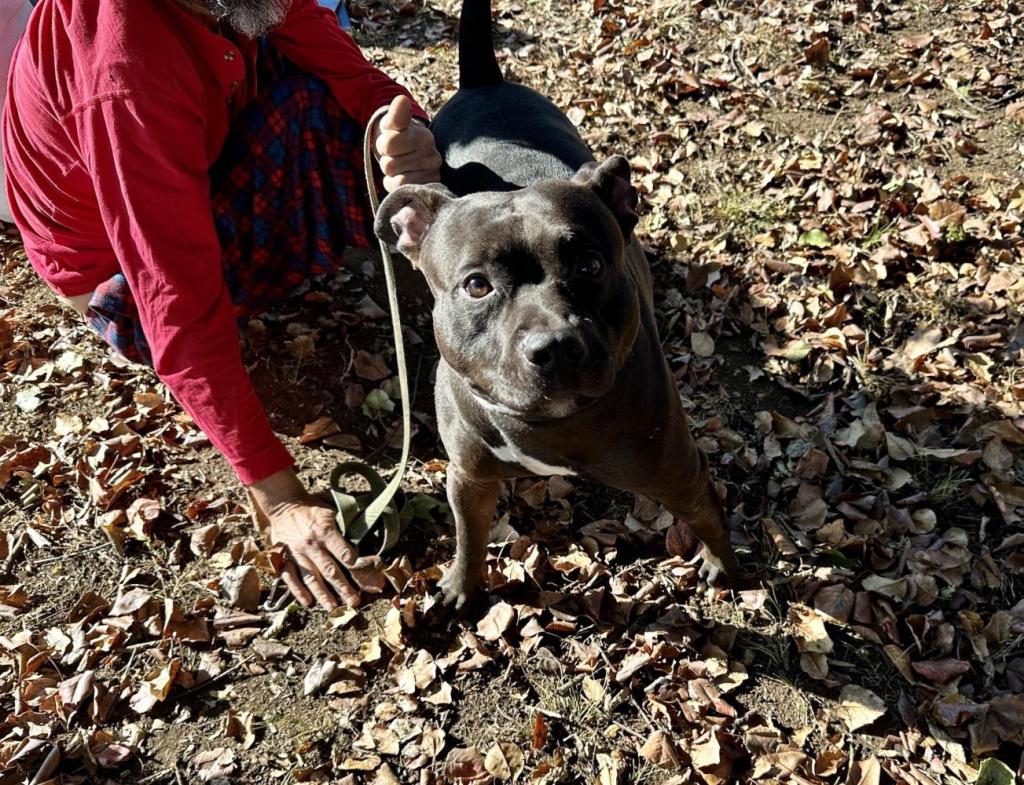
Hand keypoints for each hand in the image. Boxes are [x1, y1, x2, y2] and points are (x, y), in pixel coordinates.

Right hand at [248, 468, 370, 609]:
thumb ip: (346, 527)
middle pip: (330, 570)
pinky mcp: (284, 558)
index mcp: (325, 531)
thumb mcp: (332, 511)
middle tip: (355, 602)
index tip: (370, 578)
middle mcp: (311, 545)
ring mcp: (296, 554)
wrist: (284, 504)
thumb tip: (367, 540)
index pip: (344, 552)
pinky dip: (298, 591)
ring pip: (311, 578)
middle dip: (344, 588)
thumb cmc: (313, 508)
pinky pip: (290, 577)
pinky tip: (308, 602)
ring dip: (324, 595)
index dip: (358, 566)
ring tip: (334, 609)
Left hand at [373, 94, 441, 192]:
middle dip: (387, 161)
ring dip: (391, 175)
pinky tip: (403, 178)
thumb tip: (401, 100)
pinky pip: (402, 192)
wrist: (410, 154)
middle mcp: (433, 157)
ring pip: (396, 181)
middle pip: (390, 165)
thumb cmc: (398, 137)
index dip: (383, 145)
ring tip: (400, 168)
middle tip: (396, 157)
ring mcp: (432, 176)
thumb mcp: (393, 124)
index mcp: (423, 137)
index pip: (388, 145)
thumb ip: (396, 115)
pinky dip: (396, 186)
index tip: (391, 143)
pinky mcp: (428, 191)